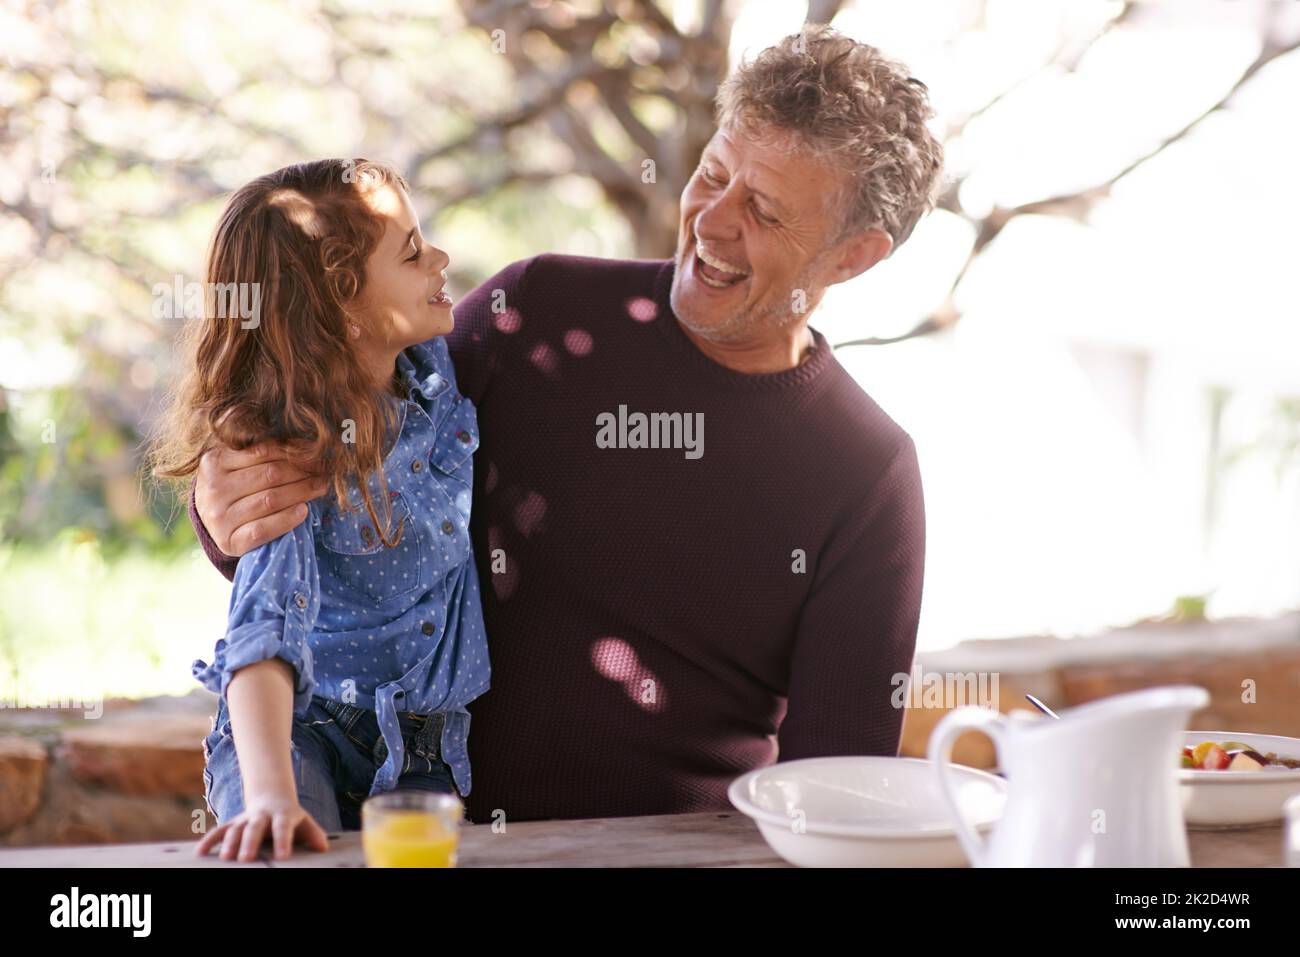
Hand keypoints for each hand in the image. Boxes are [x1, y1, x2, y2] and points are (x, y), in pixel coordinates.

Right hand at [195, 791, 330, 861]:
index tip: (282, 858)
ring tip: (225, 859)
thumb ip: (313, 834)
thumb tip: (323, 848)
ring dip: (229, 843)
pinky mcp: (232, 823)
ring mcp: (245, 819)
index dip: (282, 841)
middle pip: (255, 828)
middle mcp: (261, 816)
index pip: (283, 828)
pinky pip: (218, 831)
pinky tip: (199, 853)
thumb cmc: (291, 818)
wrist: (271, 798)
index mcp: (282, 815)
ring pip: (235, 829)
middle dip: (250, 843)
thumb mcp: (304, 823)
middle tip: (246, 859)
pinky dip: (209, 840)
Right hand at [196, 439, 327, 556]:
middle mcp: (213, 489)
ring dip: (302, 492)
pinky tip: (303, 511)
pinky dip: (286, 519)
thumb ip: (261, 448)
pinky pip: (263, 529)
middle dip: (302, 472)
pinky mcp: (229, 541)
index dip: (293, 451)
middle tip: (324, 471)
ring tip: (320, 487)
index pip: (263, 451)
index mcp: (214, 462)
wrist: (212, 521)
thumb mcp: (236, 462)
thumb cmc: (232, 485)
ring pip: (270, 500)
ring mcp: (219, 517)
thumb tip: (304, 443)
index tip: (314, 451)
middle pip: (270, 475)